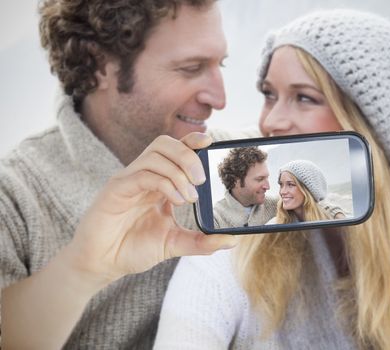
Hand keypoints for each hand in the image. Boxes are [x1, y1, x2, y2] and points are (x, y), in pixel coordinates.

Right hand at [65, 133, 237, 285]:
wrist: (102, 264)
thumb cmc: (133, 249)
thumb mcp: (175, 244)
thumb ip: (202, 242)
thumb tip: (231, 241)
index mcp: (158, 182)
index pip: (176, 149)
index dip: (192, 141)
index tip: (211, 143)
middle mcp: (144, 175)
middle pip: (166, 144)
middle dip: (189, 155)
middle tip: (201, 180)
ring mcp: (129, 180)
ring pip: (155, 154)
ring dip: (179, 171)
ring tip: (190, 196)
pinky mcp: (116, 189)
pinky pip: (143, 174)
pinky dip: (164, 183)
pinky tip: (176, 200)